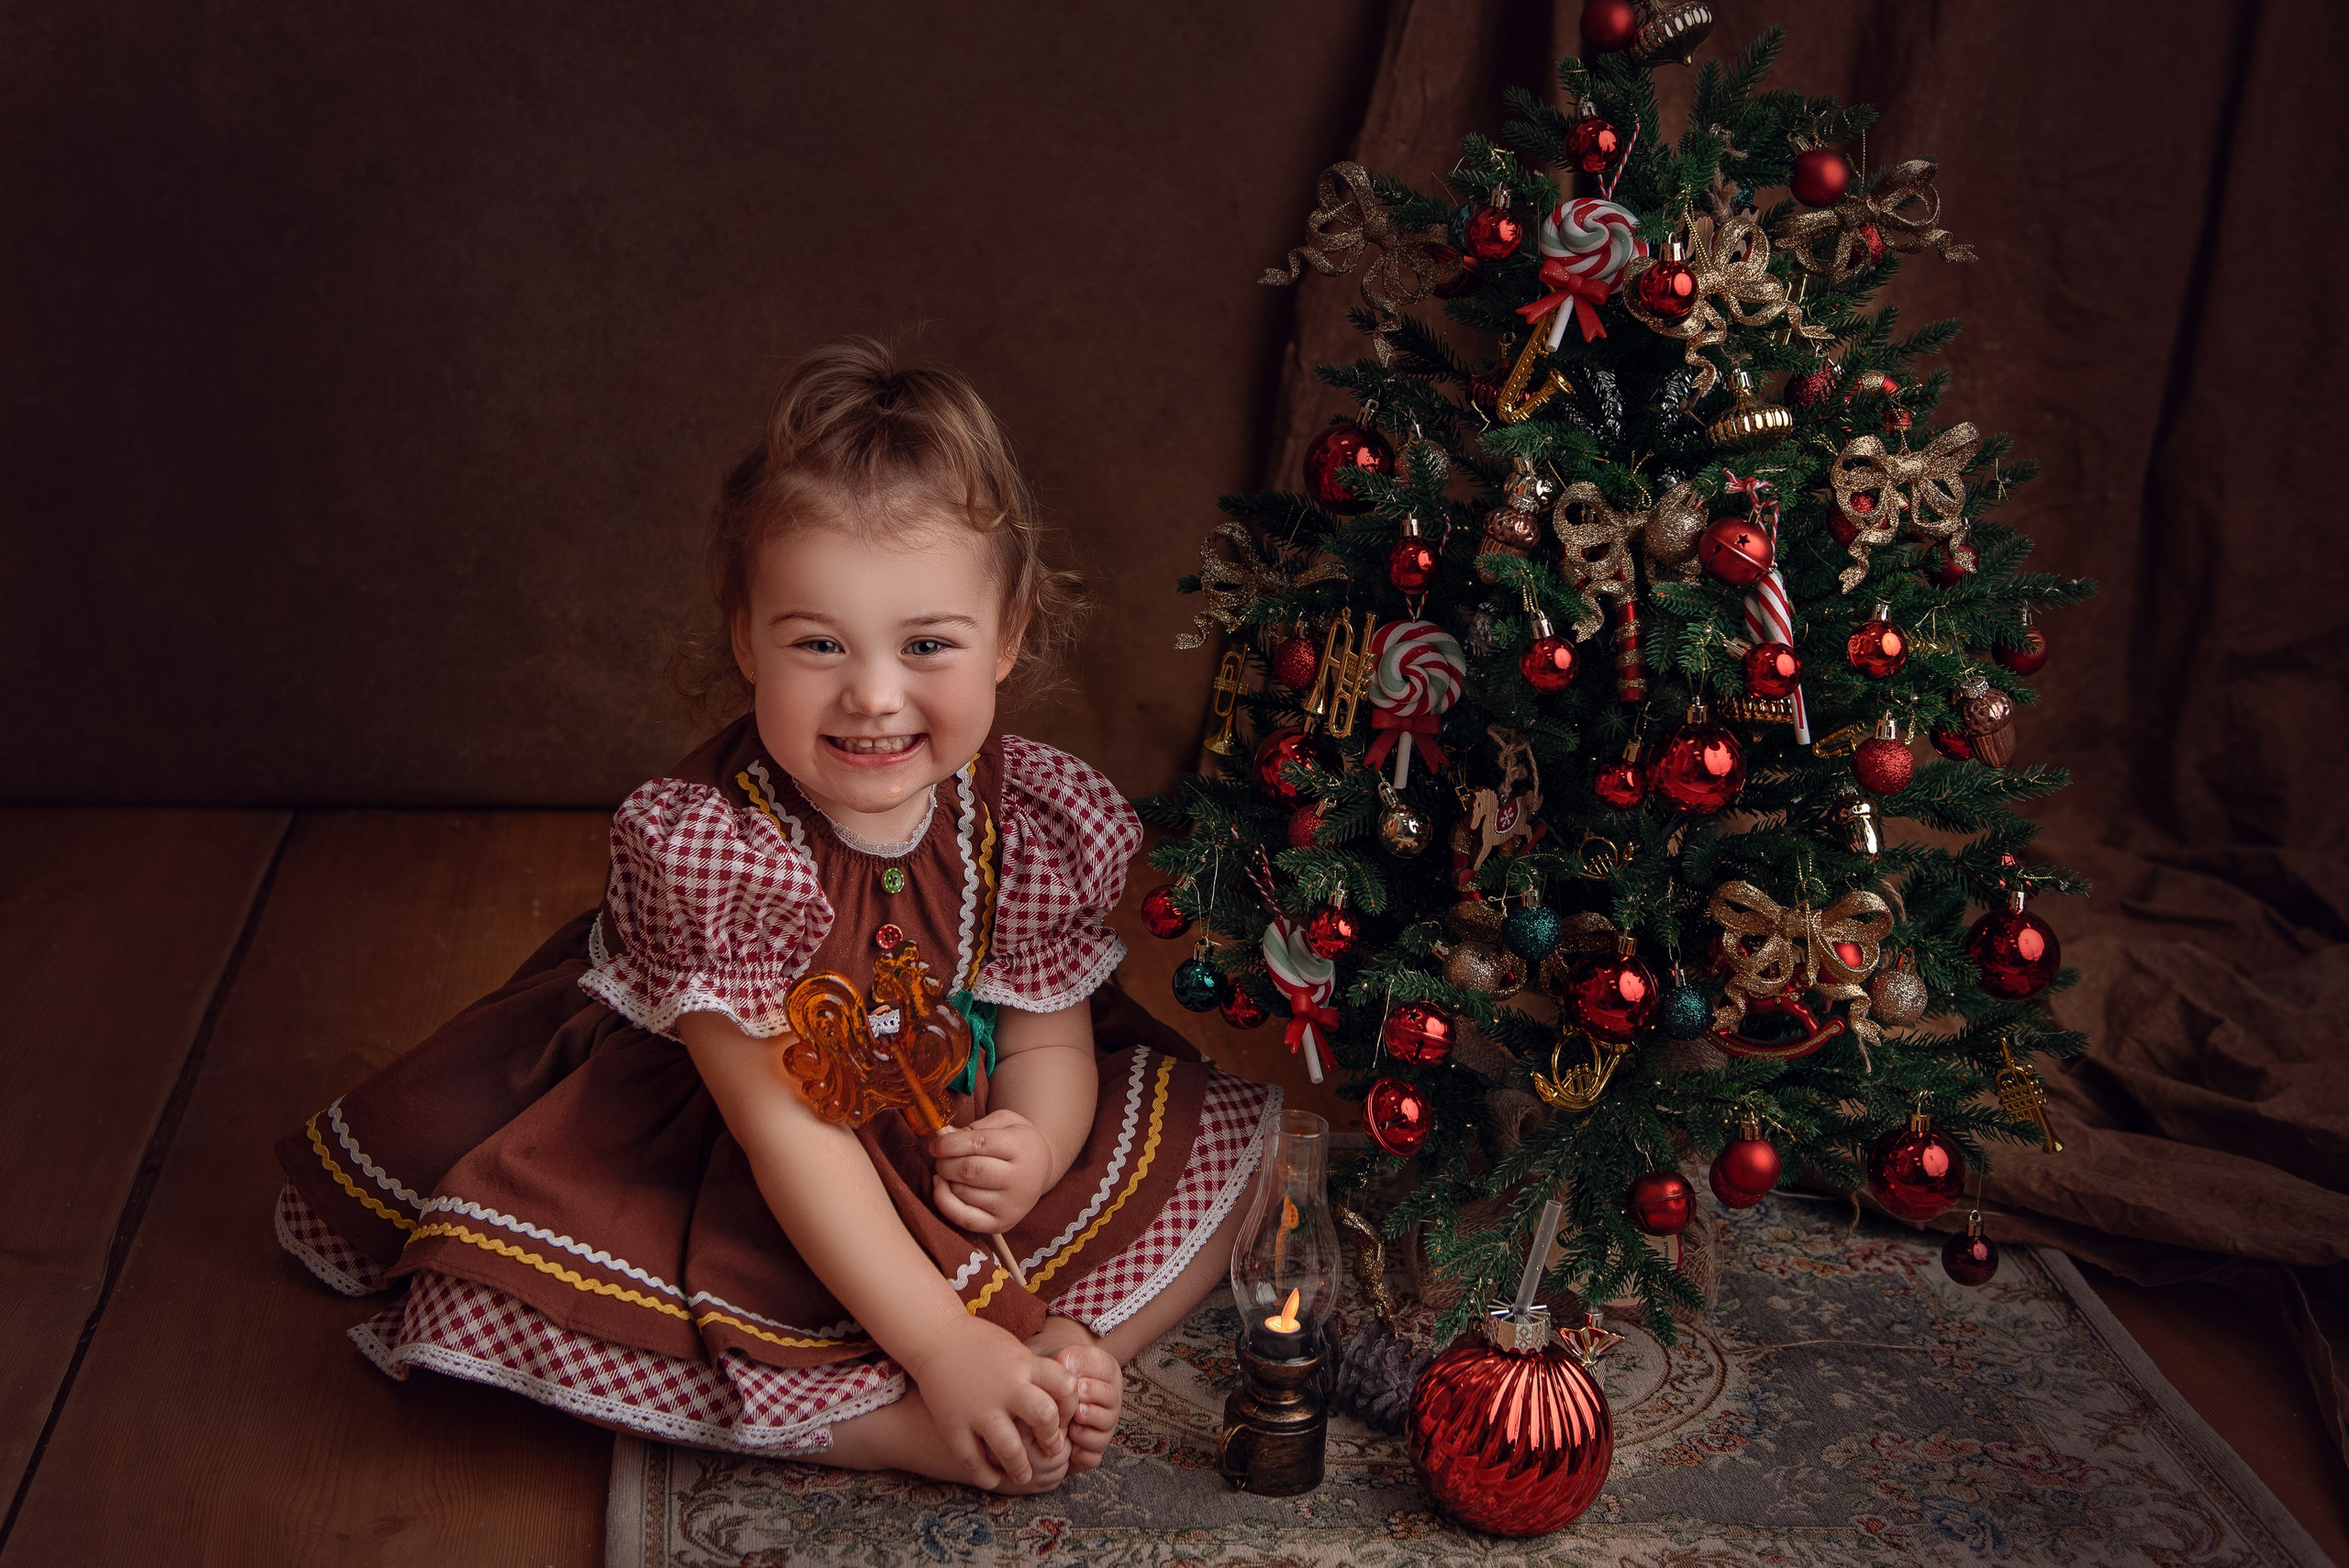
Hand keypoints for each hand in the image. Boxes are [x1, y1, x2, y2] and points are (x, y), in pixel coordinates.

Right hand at [901, 1315, 1076, 1487]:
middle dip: (1052, 1438)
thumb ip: (1036, 1374)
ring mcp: (978, 1409)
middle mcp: (1005, 1388)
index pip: (1065, 1386)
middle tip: (1051, 1449)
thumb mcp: (1015, 1350)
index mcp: (1023, 1365)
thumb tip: (1063, 1402)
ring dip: (1021, 1468)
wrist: (935, 1337)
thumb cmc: (980, 1344)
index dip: (1071, 1406)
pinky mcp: (953, 1425)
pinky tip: (993, 1478)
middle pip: (1044, 1417)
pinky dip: (986, 1476)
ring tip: (1023, 1475)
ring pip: (1010, 1449)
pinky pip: (973, 1461)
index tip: (1064, 1417)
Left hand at [928, 1109, 1054, 1234]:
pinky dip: (945, 1203)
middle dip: (945, 1163)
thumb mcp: (1005, 1121)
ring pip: (962, 1193)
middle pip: (969, 1170)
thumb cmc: (1017, 1142)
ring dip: (946, 1180)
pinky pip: (964, 1219)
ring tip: (949, 1171)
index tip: (935, 1145)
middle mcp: (1019, 1179)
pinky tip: (943, 1187)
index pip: (979, 1144)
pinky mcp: (1002, 1223)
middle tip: (941, 1158)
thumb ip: (975, 1127)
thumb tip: (944, 1139)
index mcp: (1021, 1148)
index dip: (950, 1144)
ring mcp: (1011, 1205)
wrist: (1041, 1169)